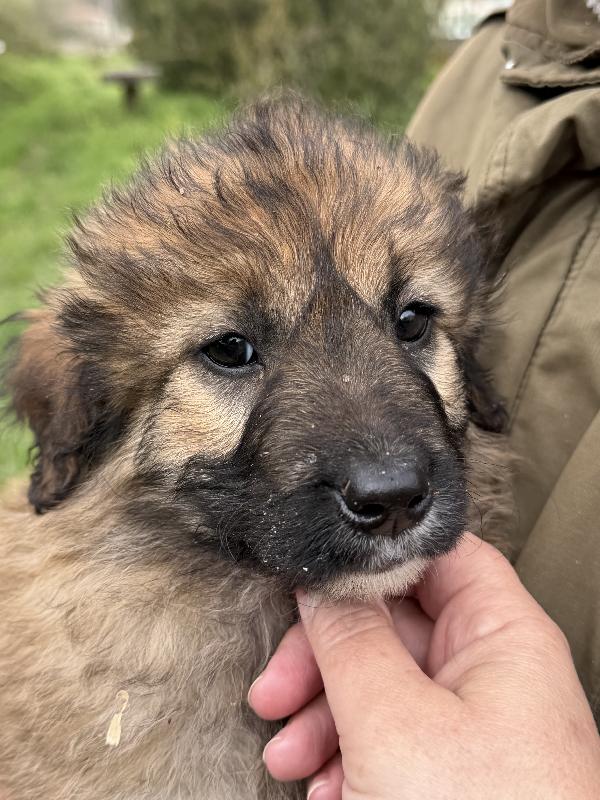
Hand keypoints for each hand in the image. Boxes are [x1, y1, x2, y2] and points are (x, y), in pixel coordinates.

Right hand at [249, 534, 599, 798]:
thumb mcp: (393, 725)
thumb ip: (351, 641)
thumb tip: (322, 587)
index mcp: (502, 638)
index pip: (438, 559)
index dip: (375, 561)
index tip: (315, 583)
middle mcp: (491, 673)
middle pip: (396, 626)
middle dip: (325, 657)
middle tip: (277, 688)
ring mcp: (471, 726)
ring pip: (382, 685)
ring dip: (323, 715)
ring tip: (287, 756)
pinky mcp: (450, 773)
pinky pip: (389, 736)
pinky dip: (346, 755)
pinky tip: (321, 788)